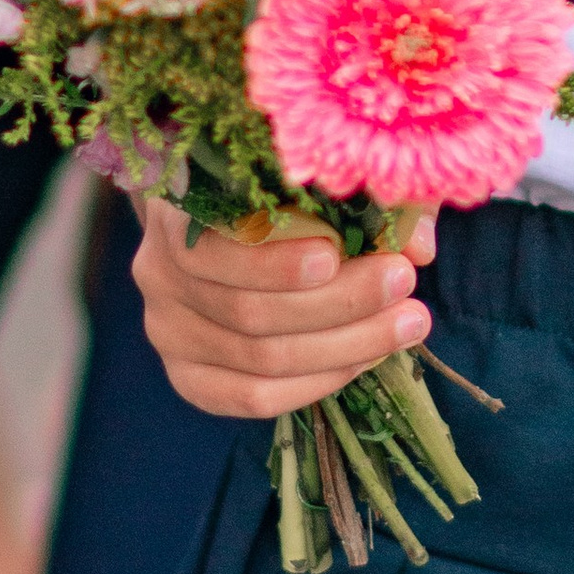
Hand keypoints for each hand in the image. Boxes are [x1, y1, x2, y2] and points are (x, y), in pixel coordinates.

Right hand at [132, 200, 435, 418]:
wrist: (227, 227)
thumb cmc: (280, 189)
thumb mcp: (315, 175)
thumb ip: (363, 196)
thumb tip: (416, 244)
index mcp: (174, 210)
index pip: (212, 249)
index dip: (272, 262)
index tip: (338, 255)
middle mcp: (157, 273)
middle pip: (248, 312)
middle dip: (338, 303)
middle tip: (403, 283)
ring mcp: (168, 331)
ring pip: (259, 359)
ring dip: (345, 345)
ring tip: (409, 323)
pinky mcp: (188, 376)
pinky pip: (252, 398)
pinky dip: (317, 382)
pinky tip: (367, 358)